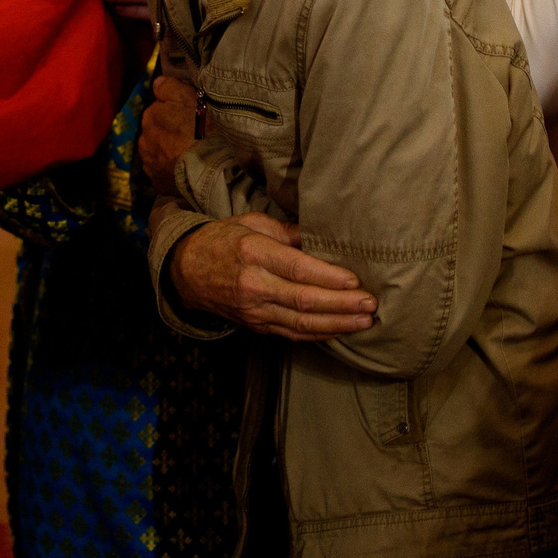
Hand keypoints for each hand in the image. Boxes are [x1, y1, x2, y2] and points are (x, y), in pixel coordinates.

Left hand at [138, 75, 196, 196]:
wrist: (208, 169)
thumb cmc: (200, 128)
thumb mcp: (187, 96)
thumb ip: (168, 86)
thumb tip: (156, 83)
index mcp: (150, 117)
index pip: (161, 109)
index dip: (177, 112)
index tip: (191, 116)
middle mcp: (145, 140)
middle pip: (159, 132)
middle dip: (171, 133)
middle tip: (193, 135)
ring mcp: (150, 164)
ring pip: (160, 152)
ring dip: (170, 152)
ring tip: (191, 154)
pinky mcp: (158, 183)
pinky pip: (165, 173)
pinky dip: (173, 170)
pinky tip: (188, 168)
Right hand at [170, 213, 375, 340]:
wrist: (187, 271)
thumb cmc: (224, 240)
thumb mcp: (252, 223)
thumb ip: (288, 231)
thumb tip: (324, 235)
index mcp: (253, 253)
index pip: (297, 269)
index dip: (328, 278)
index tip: (355, 281)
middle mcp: (254, 285)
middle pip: (304, 300)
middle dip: (341, 304)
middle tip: (370, 304)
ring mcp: (254, 310)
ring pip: (300, 323)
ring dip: (336, 324)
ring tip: (364, 322)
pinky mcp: (256, 325)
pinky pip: (292, 334)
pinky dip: (318, 334)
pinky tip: (340, 330)